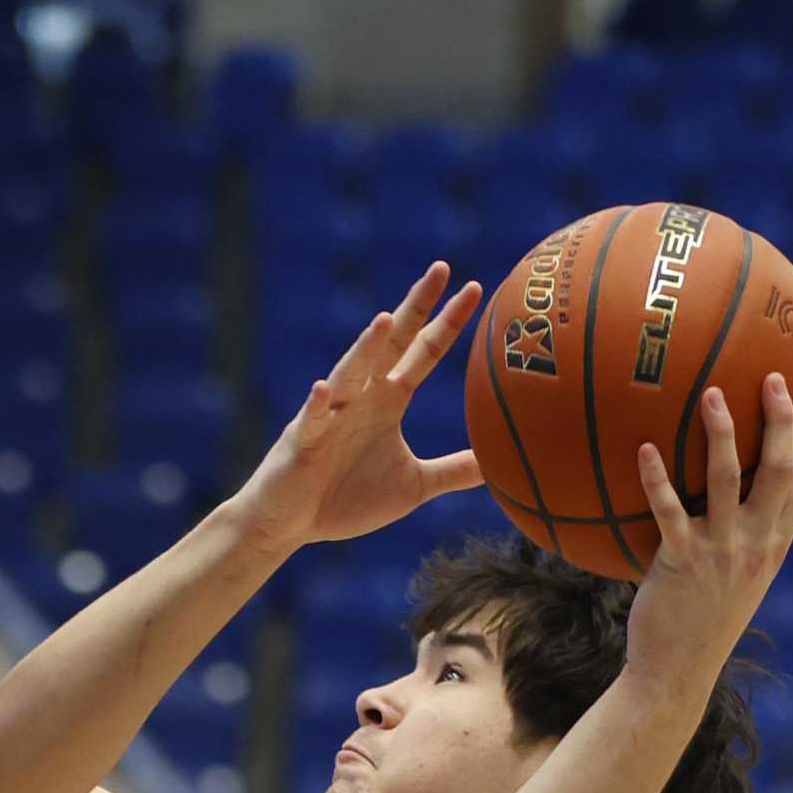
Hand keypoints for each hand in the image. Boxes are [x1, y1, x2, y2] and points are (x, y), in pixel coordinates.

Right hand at [231, 262, 484, 552]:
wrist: (292, 523)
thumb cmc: (347, 499)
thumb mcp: (415, 485)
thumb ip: (455, 470)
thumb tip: (500, 464)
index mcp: (388, 401)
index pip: (423, 351)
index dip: (447, 322)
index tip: (474, 287)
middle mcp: (361, 396)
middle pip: (392, 343)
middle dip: (415, 307)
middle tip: (441, 269)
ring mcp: (329, 414)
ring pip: (350, 373)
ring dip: (366, 349)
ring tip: (384, 322)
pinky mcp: (302, 441)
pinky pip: (311, 419)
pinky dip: (317, 405)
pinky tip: (323, 390)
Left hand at [630, 373, 792, 700]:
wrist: (677, 672)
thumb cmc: (700, 622)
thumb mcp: (734, 580)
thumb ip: (741, 541)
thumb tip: (726, 503)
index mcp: (773, 545)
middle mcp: (756, 543)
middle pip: (780, 471)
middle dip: (780, 421)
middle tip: (773, 377)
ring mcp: (721, 551)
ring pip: (728, 480)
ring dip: (721, 434)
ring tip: (709, 394)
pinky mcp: (682, 562)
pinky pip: (670, 511)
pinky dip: (657, 479)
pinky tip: (643, 449)